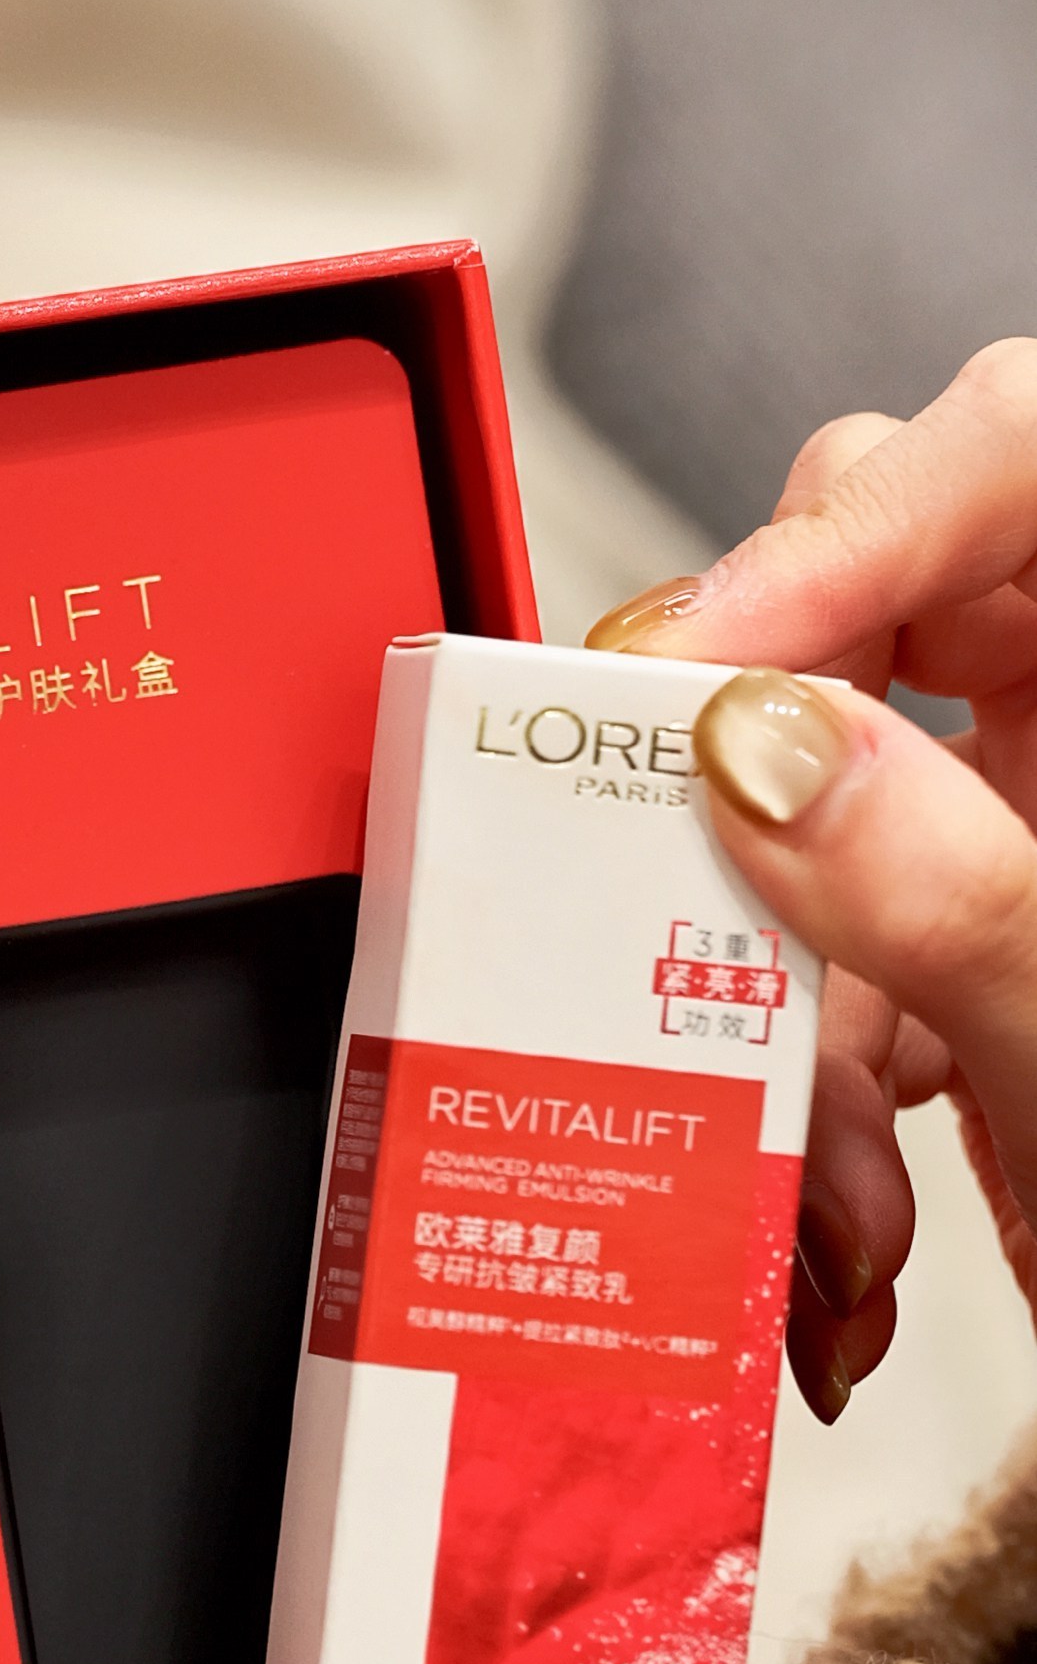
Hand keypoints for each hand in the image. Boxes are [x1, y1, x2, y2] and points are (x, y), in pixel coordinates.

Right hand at [589, 339, 1036, 1418]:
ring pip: (828, 820)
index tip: (680, 674)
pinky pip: (840, 970)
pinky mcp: (994, 962)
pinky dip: (813, 1097)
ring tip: (820, 1150)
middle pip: (882, 614)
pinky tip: (849, 1209)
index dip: (832, 531)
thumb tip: (754, 751)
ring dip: (782, 1003)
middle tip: (662, 843)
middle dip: (757, 769)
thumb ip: (941, 882)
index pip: (1012, 454)